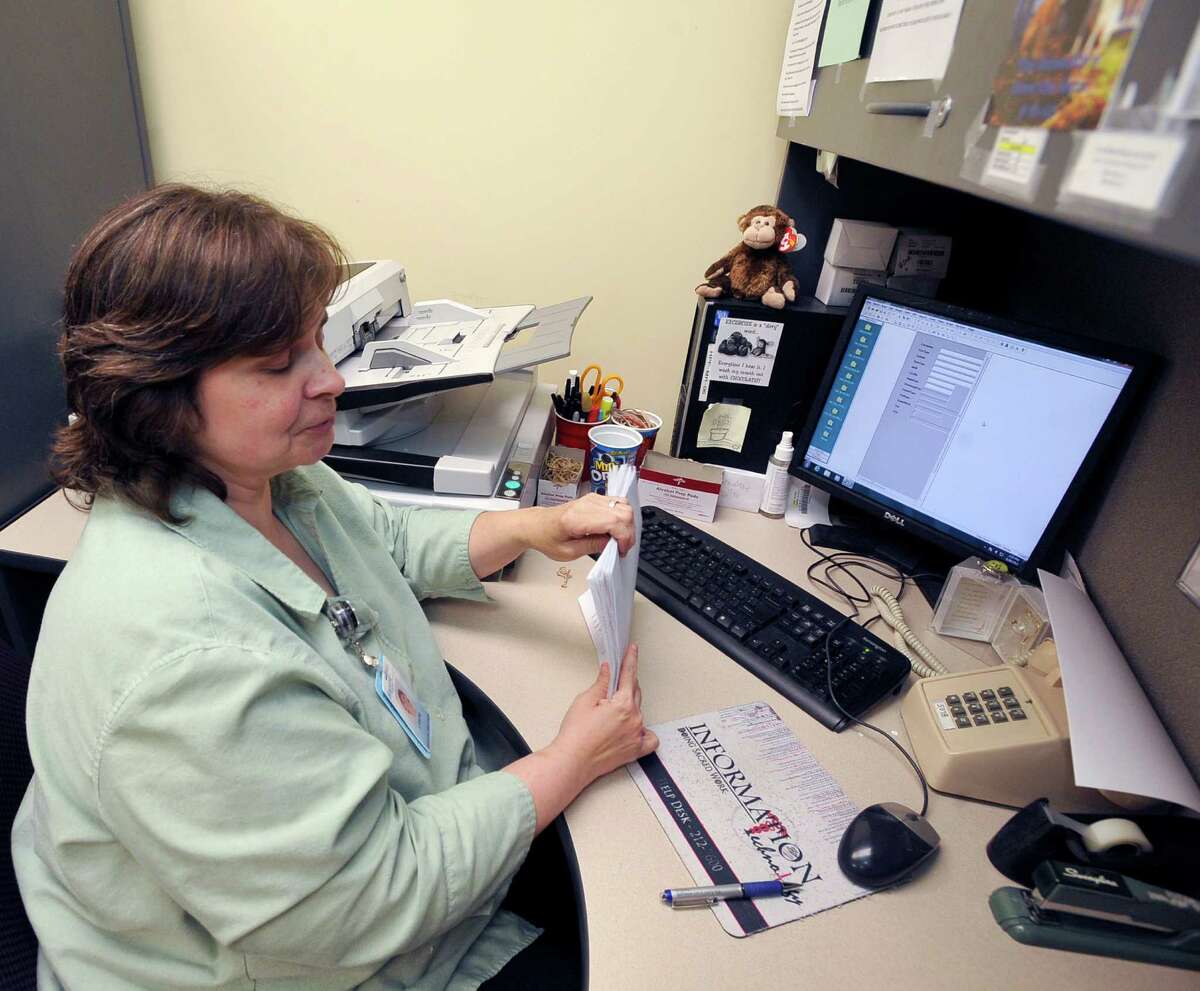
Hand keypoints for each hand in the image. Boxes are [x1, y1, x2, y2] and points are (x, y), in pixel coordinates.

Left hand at [528, 493, 635, 559]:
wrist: (537, 524)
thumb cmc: (547, 538)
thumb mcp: (568, 552)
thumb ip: (592, 547)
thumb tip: (612, 544)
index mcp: (577, 518)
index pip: (614, 521)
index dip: (624, 538)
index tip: (621, 551)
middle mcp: (587, 504)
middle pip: (624, 511)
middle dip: (628, 533)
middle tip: (621, 548)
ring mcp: (592, 498)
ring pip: (624, 505)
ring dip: (627, 525)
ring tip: (618, 540)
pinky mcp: (595, 498)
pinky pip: (618, 503)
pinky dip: (622, 518)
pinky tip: (615, 530)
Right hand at [548, 644, 657, 786]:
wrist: (572, 761)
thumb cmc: (576, 735)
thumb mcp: (585, 701)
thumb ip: (601, 683)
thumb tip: (607, 671)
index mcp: (623, 704)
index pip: (629, 675)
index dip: (630, 660)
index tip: (632, 651)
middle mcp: (635, 719)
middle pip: (635, 692)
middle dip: (627, 684)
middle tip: (614, 683)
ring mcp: (636, 735)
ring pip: (640, 712)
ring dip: (630, 706)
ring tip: (612, 711)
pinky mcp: (635, 750)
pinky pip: (649, 738)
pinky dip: (645, 732)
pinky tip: (634, 728)